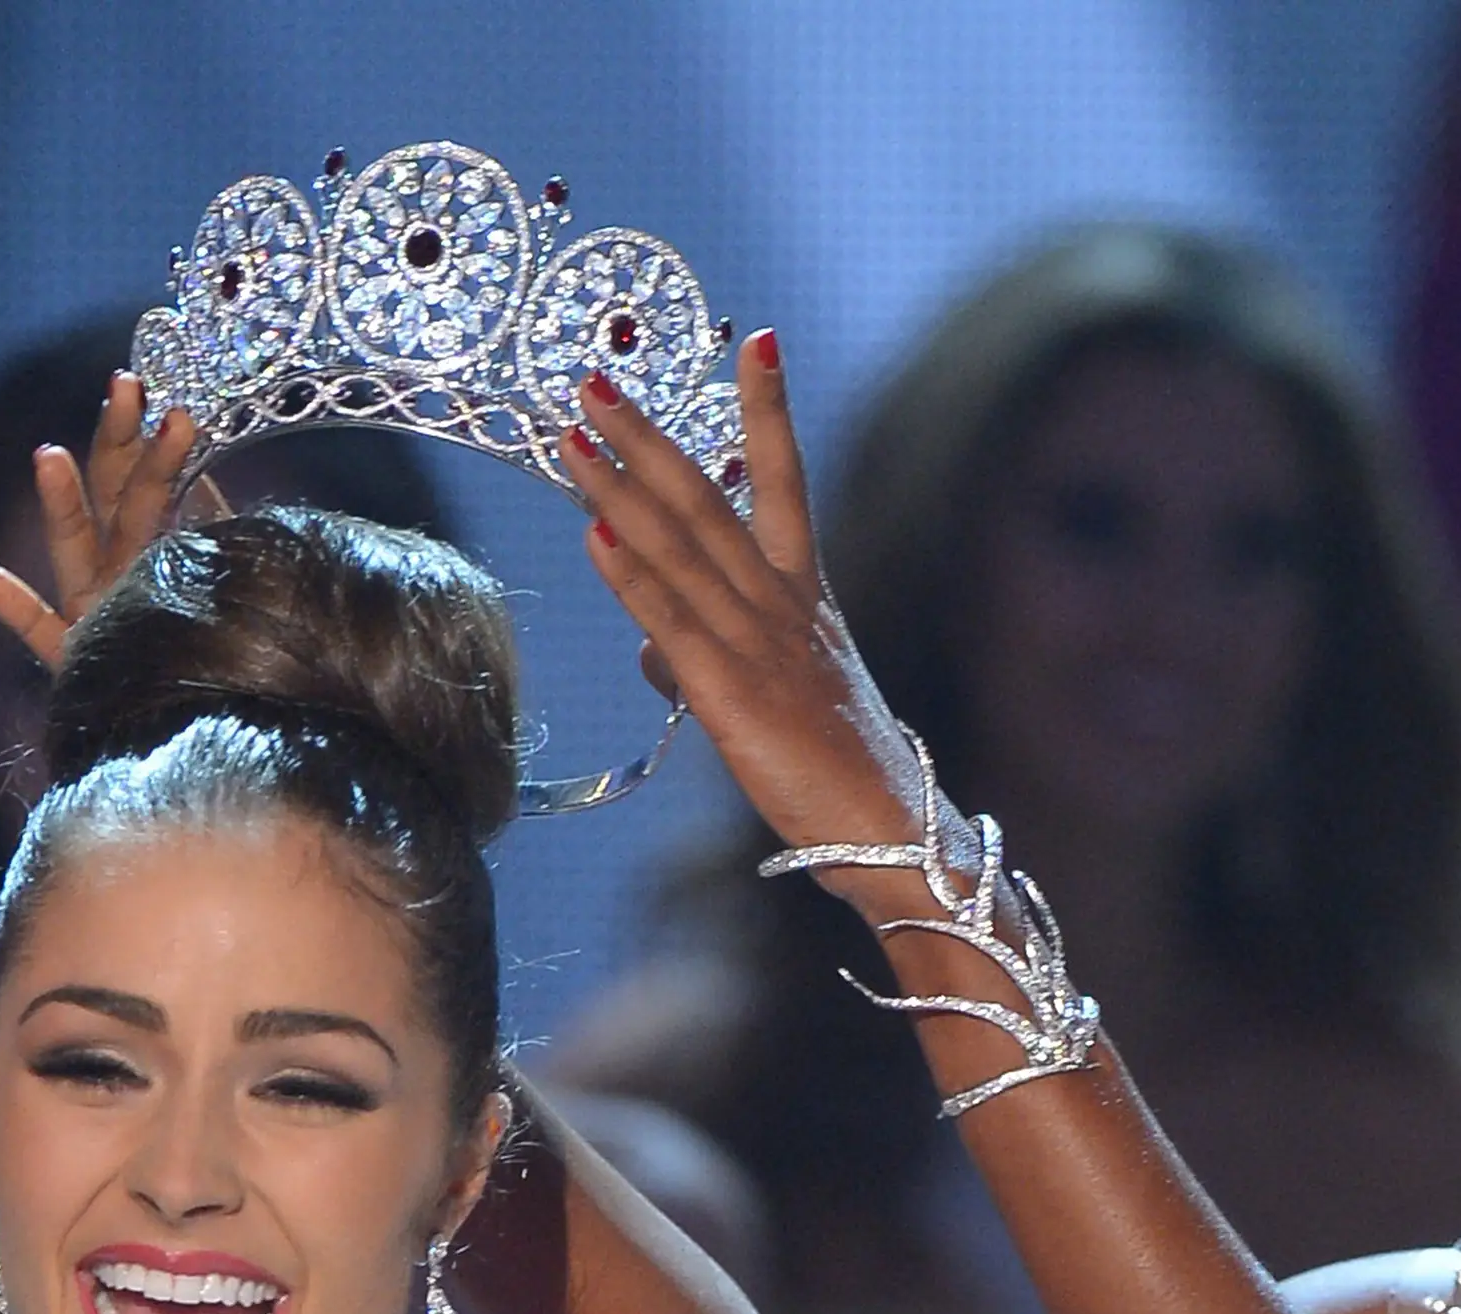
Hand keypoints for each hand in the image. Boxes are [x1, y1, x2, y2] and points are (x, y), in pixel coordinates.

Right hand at [0, 367, 224, 668]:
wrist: (195, 727)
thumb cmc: (216, 654)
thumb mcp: (222, 586)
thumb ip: (221, 540)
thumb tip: (227, 491)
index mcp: (150, 548)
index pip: (145, 480)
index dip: (152, 440)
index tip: (165, 399)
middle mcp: (116, 569)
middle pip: (114, 494)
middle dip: (118, 438)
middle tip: (126, 385)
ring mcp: (91, 610)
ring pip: (75, 547)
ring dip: (63, 502)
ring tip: (50, 455)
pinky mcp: (76, 657)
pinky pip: (41, 632)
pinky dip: (15, 606)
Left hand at [556, 334, 933, 862]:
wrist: (887, 830)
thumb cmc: (836, 770)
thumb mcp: (771, 700)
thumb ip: (705, 661)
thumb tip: (651, 652)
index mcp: (806, 598)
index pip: (787, 484)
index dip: (769, 410)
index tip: (759, 338)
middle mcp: (784, 607)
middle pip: (709, 502)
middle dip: (649, 437)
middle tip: (596, 379)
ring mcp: (760, 647)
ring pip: (683, 550)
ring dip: (622, 487)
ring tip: (573, 435)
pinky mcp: (736, 697)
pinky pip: (675, 624)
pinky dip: (634, 576)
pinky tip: (595, 535)